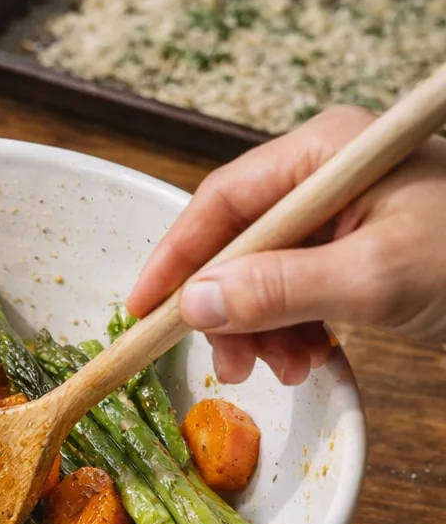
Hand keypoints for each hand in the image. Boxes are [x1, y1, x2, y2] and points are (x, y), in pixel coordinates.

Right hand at [127, 104, 445, 384]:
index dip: (178, 258)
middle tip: (229, 364)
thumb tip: (196, 306)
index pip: (223, 200)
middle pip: (240, 240)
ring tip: (286, 369)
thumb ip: (280, 290)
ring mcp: (346, 214)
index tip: (145, 312)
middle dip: (229, 307)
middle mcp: (327, 176)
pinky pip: (302, 288)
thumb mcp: (377, 277)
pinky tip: (311, 358)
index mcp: (325, 154)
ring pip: (268, 273)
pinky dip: (296, 328)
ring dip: (264, 327)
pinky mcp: (363, 250)